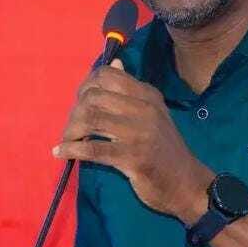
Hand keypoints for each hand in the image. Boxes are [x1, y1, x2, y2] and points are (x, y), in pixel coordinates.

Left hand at [53, 59, 213, 222]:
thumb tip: (114, 64)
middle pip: (94, 96)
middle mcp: (144, 108)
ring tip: (66, 140)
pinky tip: (61, 153)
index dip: (85, 86)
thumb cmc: (165, 149)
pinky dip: (71, 150)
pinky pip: (93, 149)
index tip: (79, 103)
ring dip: (70, 131)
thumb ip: (131, 90)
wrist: (186, 182)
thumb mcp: (153, 113)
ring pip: (91, 119)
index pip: (107, 75)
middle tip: (71, 128)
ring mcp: (139, 132)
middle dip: (74, 112)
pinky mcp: (132, 157)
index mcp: (147, 95)